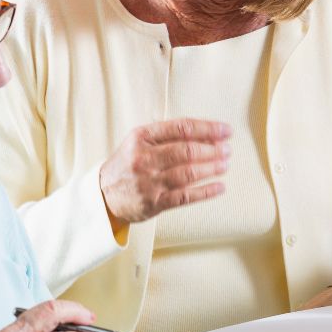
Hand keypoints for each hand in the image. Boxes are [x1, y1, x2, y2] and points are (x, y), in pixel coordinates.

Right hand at [99, 118, 231, 225]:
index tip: (226, 130)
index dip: (207, 128)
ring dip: (211, 168)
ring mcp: (149, 182)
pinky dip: (205, 192)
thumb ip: (166, 135)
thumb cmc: (128, 164)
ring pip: (188, 173)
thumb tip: (207, 132)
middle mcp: (144, 158)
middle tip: (228, 149)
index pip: (181, 128)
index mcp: (141, 137)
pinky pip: (185, 196)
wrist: (103, 195)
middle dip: (212, 149)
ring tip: (226, 164)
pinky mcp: (154, 203)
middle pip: (186, 151)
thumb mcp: (139, 142)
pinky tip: (219, 187)